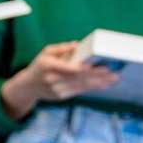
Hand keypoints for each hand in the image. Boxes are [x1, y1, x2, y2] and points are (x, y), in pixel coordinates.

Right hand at [0, 42, 118, 119]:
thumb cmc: (40, 65)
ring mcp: (57, 89)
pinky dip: (93, 88)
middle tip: (113, 73)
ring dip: (99, 83)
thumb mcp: (46, 52)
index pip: (69, 68)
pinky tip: (103, 85)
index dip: (84, 68)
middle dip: (98, 76)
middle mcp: (52, 79)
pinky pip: (80, 91)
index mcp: (48, 65)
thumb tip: (79, 45)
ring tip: (113, 79)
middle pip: (79, 78)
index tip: (97, 66)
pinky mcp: (62, 96)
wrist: (29, 86)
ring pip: (82, 86)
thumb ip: (62, 48)